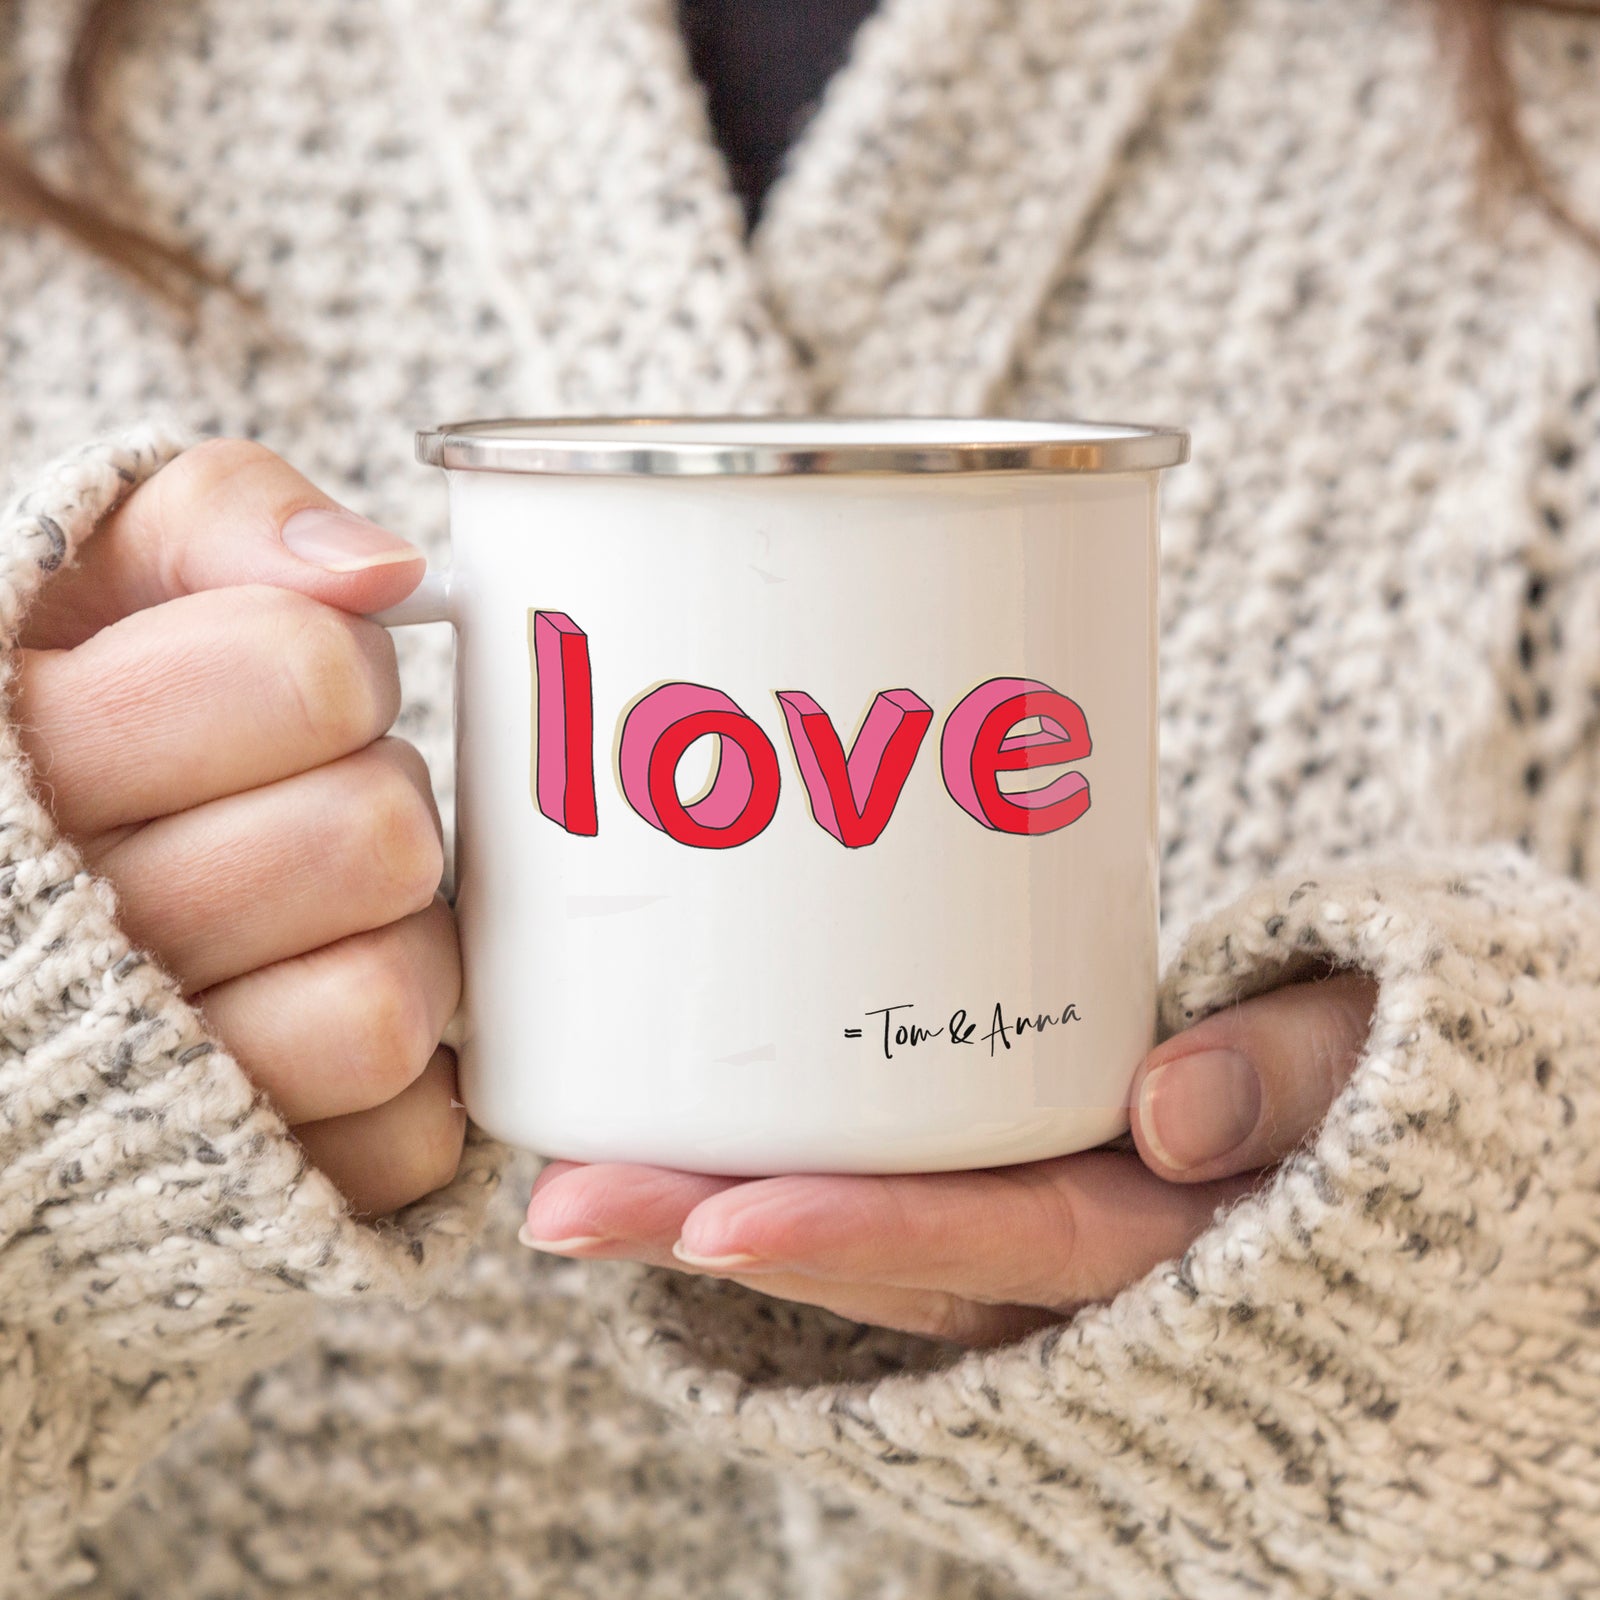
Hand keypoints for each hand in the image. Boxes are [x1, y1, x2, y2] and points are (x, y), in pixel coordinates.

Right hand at [14, 439, 464, 1216]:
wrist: (18, 964)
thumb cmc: (80, 732)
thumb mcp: (95, 580)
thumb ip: (218, 521)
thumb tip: (378, 569)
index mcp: (11, 763)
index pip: (300, 671)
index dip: (336, 667)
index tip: (296, 687)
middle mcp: (58, 950)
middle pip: (375, 834)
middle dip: (378, 797)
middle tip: (313, 802)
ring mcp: (154, 1101)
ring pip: (388, 1000)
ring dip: (399, 942)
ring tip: (322, 920)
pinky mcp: (252, 1200)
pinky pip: (410, 1134)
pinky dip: (404, 1081)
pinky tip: (318, 1023)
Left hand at [521, 971, 1376, 1344]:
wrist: (1391, 1108)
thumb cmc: (1384, 1064)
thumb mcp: (1384, 1056)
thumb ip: (1301, 1070)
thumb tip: (1174, 1109)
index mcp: (1171, 1227)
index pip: (1003, 1242)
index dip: (862, 1237)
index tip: (717, 1218)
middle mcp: (1082, 1250)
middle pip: (887, 1260)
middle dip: (720, 1235)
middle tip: (564, 1204)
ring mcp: (1034, 1224)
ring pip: (863, 1239)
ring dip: (712, 1214)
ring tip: (571, 1182)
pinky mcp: (1006, 1179)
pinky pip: (886, 1197)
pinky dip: (778, 1180)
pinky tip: (674, 1142)